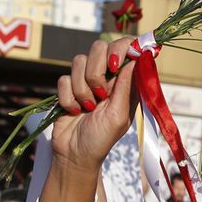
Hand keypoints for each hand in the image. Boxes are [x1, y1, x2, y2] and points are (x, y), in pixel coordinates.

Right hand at [50, 37, 140, 174]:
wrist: (74, 155)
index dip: (122, 47)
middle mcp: (107, 77)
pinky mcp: (68, 87)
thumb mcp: (118, 115)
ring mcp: (86, 80)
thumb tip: (137, 56)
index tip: (114, 64)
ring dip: (81, 88)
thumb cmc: (101, 139)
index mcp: (125, 82)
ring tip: (87, 108)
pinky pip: (63, 78)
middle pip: (99, 47)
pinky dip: (68, 97)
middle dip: (96, 71)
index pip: (127, 48)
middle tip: (100, 94)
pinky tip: (74, 111)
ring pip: (79, 61)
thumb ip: (126, 85)